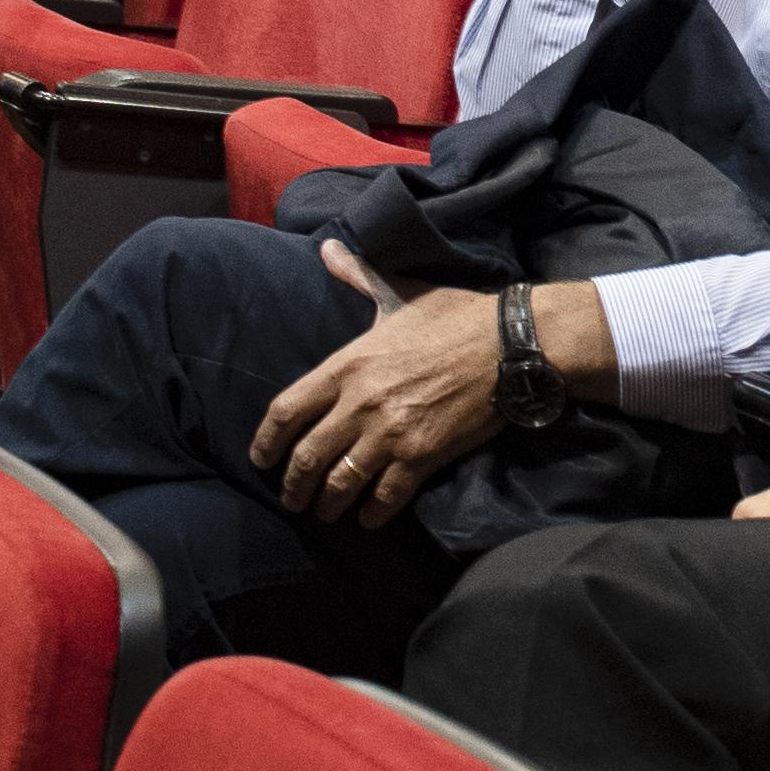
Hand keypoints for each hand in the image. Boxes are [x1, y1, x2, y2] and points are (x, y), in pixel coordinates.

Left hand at [245, 242, 503, 521]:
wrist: (509, 344)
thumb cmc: (454, 316)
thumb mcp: (400, 291)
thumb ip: (358, 276)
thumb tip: (328, 250)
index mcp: (347, 364)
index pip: (287, 410)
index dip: (266, 441)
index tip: (260, 459)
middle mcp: (360, 403)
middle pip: (307, 456)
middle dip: (294, 485)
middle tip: (291, 499)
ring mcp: (390, 433)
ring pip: (341, 482)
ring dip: (327, 505)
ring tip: (325, 513)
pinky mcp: (422, 457)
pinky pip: (385, 497)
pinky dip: (372, 514)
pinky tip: (368, 520)